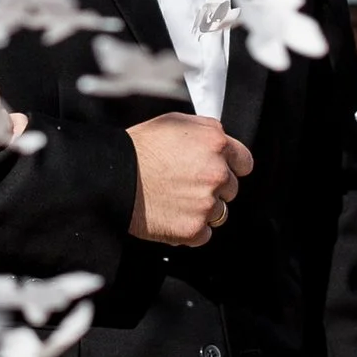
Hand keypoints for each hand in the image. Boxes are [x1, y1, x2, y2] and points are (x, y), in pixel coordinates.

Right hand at [125, 113, 252, 244]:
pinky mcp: (194, 228)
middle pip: (231, 189)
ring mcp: (207, 203)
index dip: (230, 166)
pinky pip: (203, 234)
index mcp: (215, 144)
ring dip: (201, 209)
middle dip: (212, 188)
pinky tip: (171, 214)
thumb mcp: (173, 122)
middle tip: (184, 184)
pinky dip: (190, 228)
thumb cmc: (137, 149)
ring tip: (173, 199)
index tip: (219, 171)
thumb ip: (205, 130)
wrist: (112, 177)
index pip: (244, 162)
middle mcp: (217, 173)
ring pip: (219, 212)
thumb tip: (220, 140)